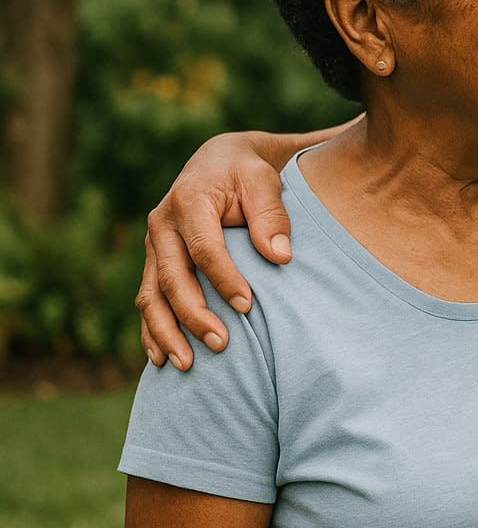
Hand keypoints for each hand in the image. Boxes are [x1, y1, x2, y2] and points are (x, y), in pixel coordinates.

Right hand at [139, 132, 291, 370]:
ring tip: (188, 365)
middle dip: (194, 315)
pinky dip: (152, 330)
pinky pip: (147, 300)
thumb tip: (280, 255)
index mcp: (189, 203)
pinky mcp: (154, 262)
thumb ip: (272, 214)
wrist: (217, 162)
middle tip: (222, 345)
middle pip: (172, 278)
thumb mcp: (263, 180)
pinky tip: (162, 358)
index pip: (204, 249)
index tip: (248, 306)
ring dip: (167, 332)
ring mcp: (154, 246)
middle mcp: (162, 226)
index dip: (224, 279)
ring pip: (151, 296)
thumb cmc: (246, 173)